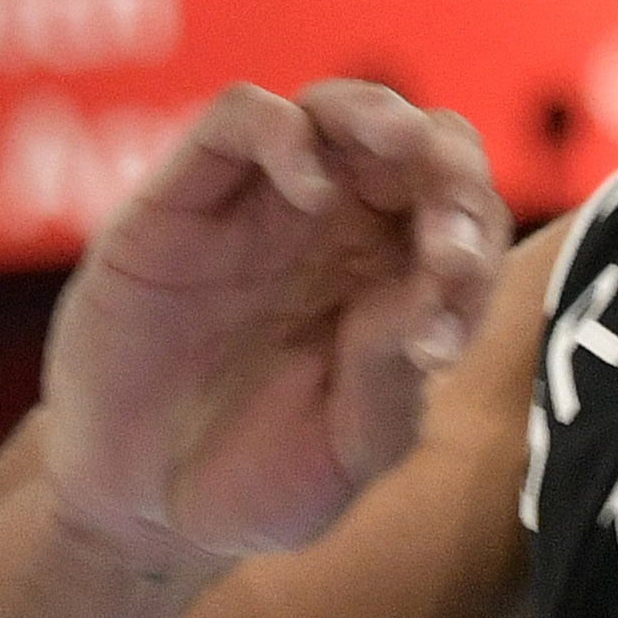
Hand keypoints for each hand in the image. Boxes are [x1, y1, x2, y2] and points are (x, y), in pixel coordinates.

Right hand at [40, 82, 505, 576]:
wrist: (139, 507)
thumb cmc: (255, 477)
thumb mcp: (345, 452)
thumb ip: (391, 380)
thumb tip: (434, 292)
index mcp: (398, 281)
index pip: (466, 220)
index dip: (478, 257)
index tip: (444, 345)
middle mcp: (341, 228)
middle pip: (420, 146)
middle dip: (454, 174)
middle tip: (450, 241)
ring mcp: (264, 204)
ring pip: (338, 110)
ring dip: (384, 119)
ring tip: (404, 150)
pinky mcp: (187, 195)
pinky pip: (240, 118)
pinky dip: (284, 132)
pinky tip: (310, 189)